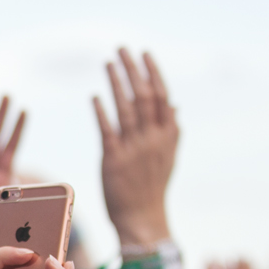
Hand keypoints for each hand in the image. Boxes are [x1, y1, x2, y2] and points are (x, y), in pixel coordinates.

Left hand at [95, 49, 178, 246]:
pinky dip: (101, 112)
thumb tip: (174, 105)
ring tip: (109, 63)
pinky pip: (108, 131)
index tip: (144, 53)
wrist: (142, 219)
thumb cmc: (152, 187)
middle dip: (133, 70)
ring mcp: (134, 149)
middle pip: (144, 96)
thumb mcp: (168, 157)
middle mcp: (153, 139)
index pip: (162, 96)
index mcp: (168, 136)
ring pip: (126, 108)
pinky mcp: (113, 161)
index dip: (153, 72)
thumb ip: (170, 129)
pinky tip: (95, 96)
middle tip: (122, 49)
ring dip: (117, 83)